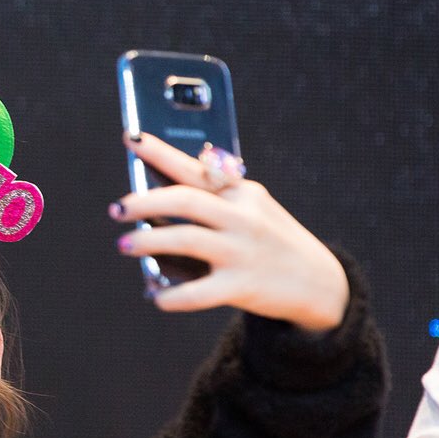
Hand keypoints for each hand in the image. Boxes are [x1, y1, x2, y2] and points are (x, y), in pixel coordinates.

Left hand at [111, 132, 347, 332]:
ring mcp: (242, 251)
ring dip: (148, 242)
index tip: (131, 139)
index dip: (161, 153)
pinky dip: (173, 296)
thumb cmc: (270, 241)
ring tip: (124, 245)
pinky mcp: (243, 286)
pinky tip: (157, 298)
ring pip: (185, 238)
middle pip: (185, 200)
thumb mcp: (252, 209)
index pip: (196, 168)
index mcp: (241, 193)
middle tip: (117, 208)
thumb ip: (214, 197)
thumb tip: (157, 193)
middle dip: (144, 202)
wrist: (321, 282)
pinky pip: (199, 292)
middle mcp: (242, 217)